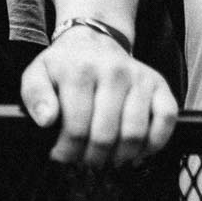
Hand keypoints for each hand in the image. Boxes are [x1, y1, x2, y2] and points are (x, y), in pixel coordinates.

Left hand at [20, 29, 177, 167]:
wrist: (93, 40)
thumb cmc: (65, 65)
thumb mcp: (38, 74)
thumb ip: (34, 96)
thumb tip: (47, 120)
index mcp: (81, 70)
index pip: (77, 128)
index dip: (68, 151)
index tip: (62, 156)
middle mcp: (114, 72)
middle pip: (106, 136)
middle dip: (93, 158)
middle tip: (85, 160)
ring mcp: (139, 77)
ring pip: (135, 134)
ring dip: (121, 157)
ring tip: (108, 158)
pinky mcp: (159, 84)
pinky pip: (166, 120)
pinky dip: (154, 143)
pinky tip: (137, 151)